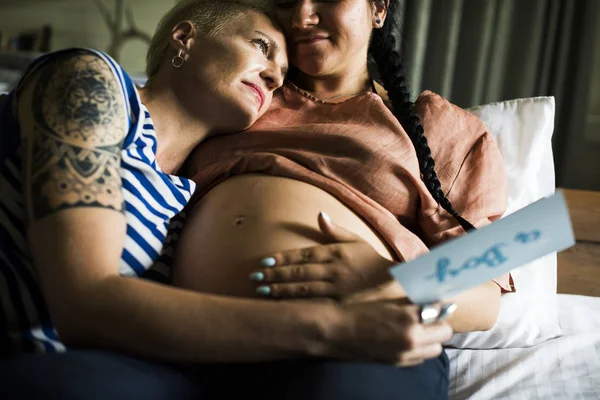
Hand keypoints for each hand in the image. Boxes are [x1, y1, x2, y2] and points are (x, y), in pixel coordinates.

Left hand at [248, 212, 395, 299]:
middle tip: (254, 277)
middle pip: (299, 272)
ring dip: (280, 290)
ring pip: (303, 289)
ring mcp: (337, 289)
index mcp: (336, 252)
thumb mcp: (356, 241)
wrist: (394, 284)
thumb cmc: (371, 261)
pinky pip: (314, 305)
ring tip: (261, 291)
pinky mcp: (340, 305)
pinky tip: (280, 306)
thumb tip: (319, 214)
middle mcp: (335, 270)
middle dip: (275, 274)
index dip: (282, 258)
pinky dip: (296, 305)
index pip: (304, 254)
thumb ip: (335, 230)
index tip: (264, 261)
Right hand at [330, 298, 453, 366]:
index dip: (438, 305)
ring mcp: (405, 353)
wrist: (336, 330)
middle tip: (429, 315)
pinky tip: (406, 340)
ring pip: (435, 349)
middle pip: (445, 332)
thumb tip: (429, 298)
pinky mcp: (397, 363)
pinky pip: (420, 358)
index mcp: (409, 317)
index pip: (440, 310)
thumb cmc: (357, 308)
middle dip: (439, 323)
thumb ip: (410, 300)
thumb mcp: (386, 298)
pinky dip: (418, 349)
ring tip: (419, 329)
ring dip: (432, 339)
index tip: (433, 301)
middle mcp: (412, 338)